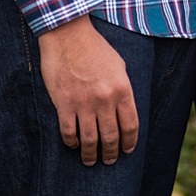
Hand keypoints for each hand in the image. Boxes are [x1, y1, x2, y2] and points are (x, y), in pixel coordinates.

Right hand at [38, 15, 138, 164]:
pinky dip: (72, 143)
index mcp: (122, 89)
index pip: (130, 125)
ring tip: (91, 161)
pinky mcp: (64, 104)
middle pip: (111, 137)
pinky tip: (74, 145)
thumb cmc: (94, 47)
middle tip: (109, 160)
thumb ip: (122, 88)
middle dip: (111, 153)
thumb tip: (123, 111)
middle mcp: (105, 100)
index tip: (127, 150)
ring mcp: (84, 103)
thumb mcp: (118, 65)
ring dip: (91, 155)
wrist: (67, 34)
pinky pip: (69, 133)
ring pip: (90, 141)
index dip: (130, 142)